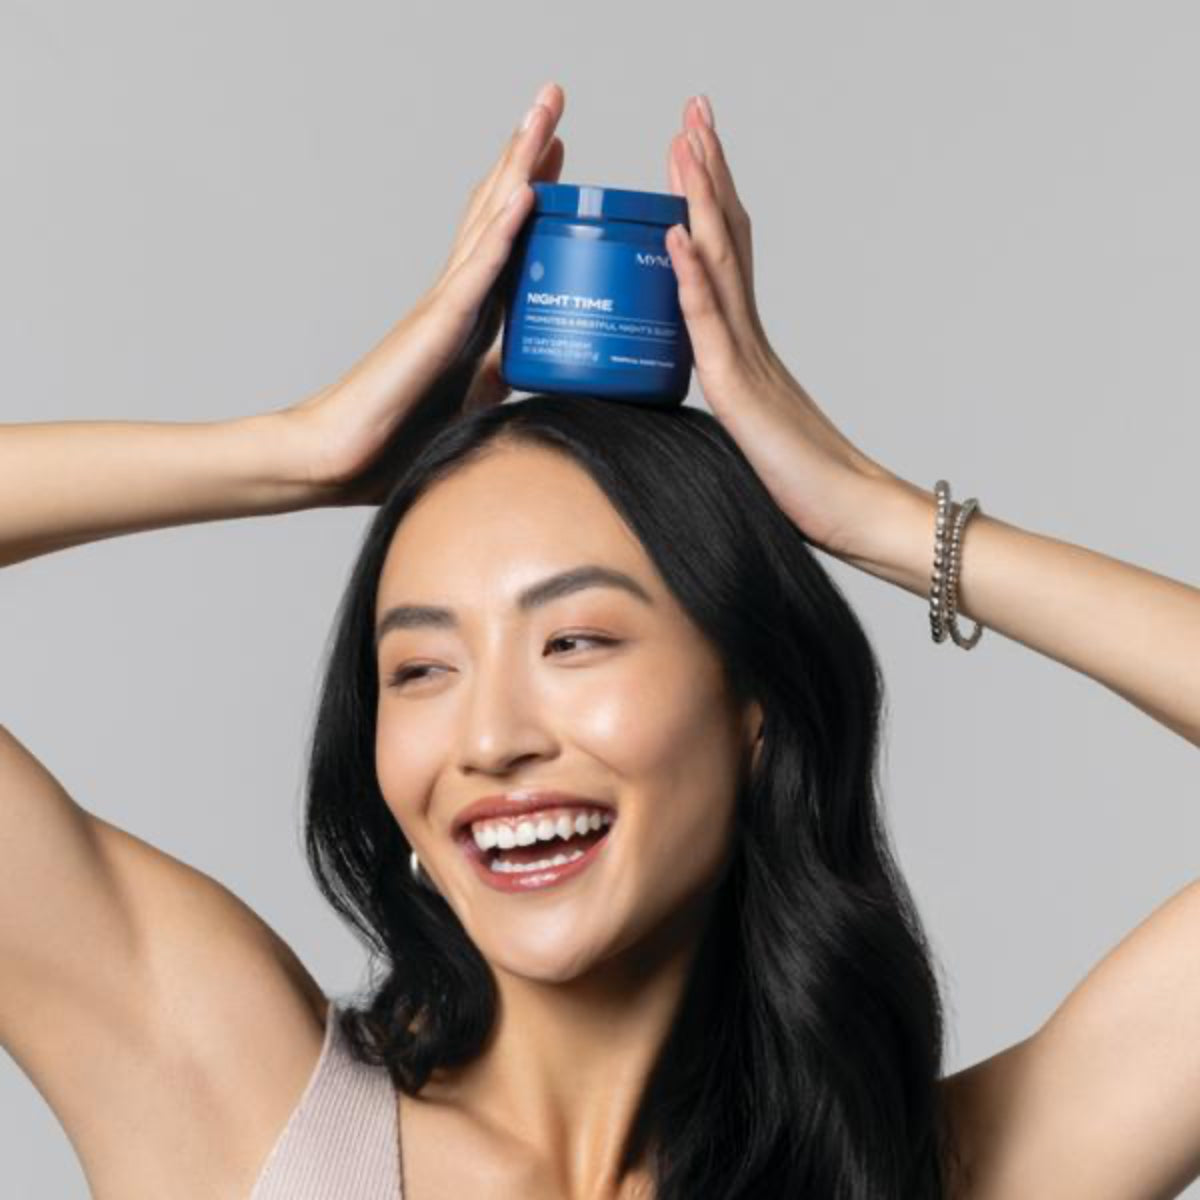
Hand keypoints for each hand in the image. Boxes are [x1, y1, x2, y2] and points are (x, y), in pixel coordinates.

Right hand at [281, 82, 567, 504]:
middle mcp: (456, 297)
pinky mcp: (437, 327)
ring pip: (489, 220)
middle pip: (496, 210)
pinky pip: (478, 271)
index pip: (505, 240)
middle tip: (552, 103)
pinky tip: (527, 192)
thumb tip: (528, 376)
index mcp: (467, 316)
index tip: (557, 160)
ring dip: (519, 165)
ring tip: (543, 112)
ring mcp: (445, 306)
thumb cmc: (397, 438)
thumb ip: (493, 379)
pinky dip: (504, 230)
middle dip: (527, 155)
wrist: (342, 459)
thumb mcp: (469, 403)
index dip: (530, 194)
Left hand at [664, 96, 903, 562]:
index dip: (710, 198)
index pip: (726, 254)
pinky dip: (694, 276)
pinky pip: (711, 325)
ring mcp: (749, 357)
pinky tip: (679, 234)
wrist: (853, 513)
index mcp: (748, 344)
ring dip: (700, 199)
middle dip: (706, 172)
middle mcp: (751, 336)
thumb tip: (701, 391)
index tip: (693, 147)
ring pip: (720, 264)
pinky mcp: (741, 391)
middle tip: (694, 111)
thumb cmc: (806, 484)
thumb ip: (727, 399)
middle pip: (727, 237)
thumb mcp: (751, 430)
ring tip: (684, 142)